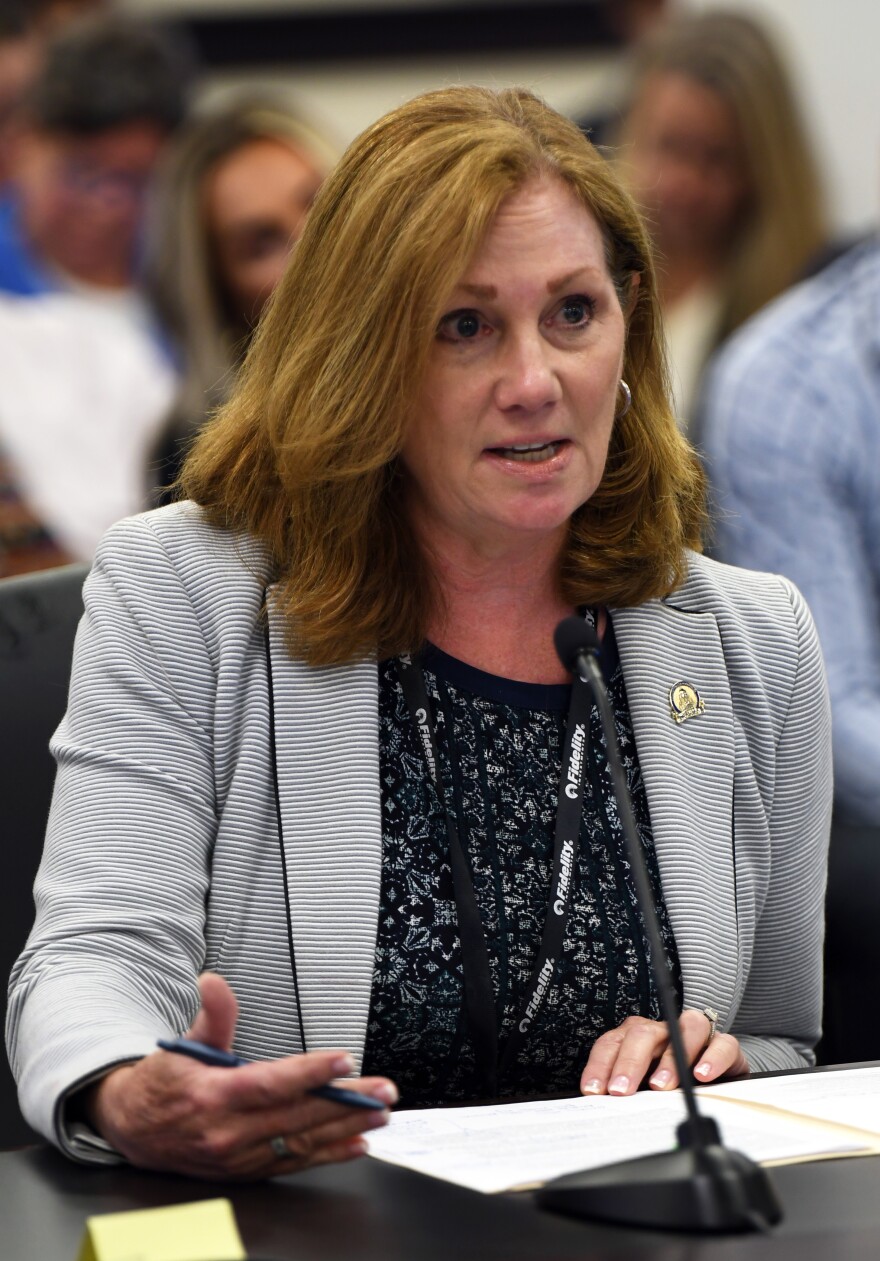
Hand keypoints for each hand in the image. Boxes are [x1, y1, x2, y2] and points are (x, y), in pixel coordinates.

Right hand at [83, 972, 397, 1179]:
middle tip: (383, 1091)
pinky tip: (356, 1144)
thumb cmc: (163, 1083)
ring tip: (380, 1114)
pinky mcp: (246, 1171)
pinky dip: (328, 1156)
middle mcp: (228, 1132)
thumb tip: (213, 981)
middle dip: (346, 1103)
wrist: (133, 1130)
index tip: (344, 1060)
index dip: (310, 1073)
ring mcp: (239, 1157)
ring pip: (301, 1143)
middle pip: (296, 1116)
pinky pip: (294, 1164)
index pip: (270, 1084)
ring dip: (346, 1129)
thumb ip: (211, 1015)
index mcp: (214, 1096)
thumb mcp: (183, 1043)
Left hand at [579, 1010, 748, 1096]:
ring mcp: (695, 1035)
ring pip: (684, 1028)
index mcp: (637, 1038)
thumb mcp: (645, 1089)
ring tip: (660, 1086)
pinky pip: (722, 1043)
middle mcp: (663, 1031)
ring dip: (671, 1058)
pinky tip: (702, 1075)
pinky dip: (712, 1057)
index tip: (593, 1090)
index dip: (600, 1065)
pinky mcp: (724, 1045)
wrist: (717, 1078)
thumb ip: (629, 1093)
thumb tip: (603, 1110)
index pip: (612, 1043)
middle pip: (642, 1033)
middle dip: (629, 1062)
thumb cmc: (673, 1084)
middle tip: (621, 1090)